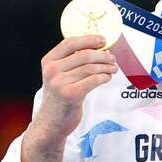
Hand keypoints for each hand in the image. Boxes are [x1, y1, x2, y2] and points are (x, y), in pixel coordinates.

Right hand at [21, 34, 117, 161]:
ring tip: (113, 69)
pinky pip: (93, 80)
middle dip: (103, 55)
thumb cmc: (59, 96)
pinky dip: (104, 77)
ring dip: (106, 67)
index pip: (70, 42)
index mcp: (48, 61)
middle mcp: (52, 70)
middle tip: (112, 59)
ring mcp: (59, 83)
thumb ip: (71, 61)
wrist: (51, 122)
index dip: (89, 39)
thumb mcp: (58, 75)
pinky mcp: (70, 94)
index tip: (103, 40)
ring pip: (91, 68)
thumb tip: (98, 47)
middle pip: (84, 55)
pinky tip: (107, 78)